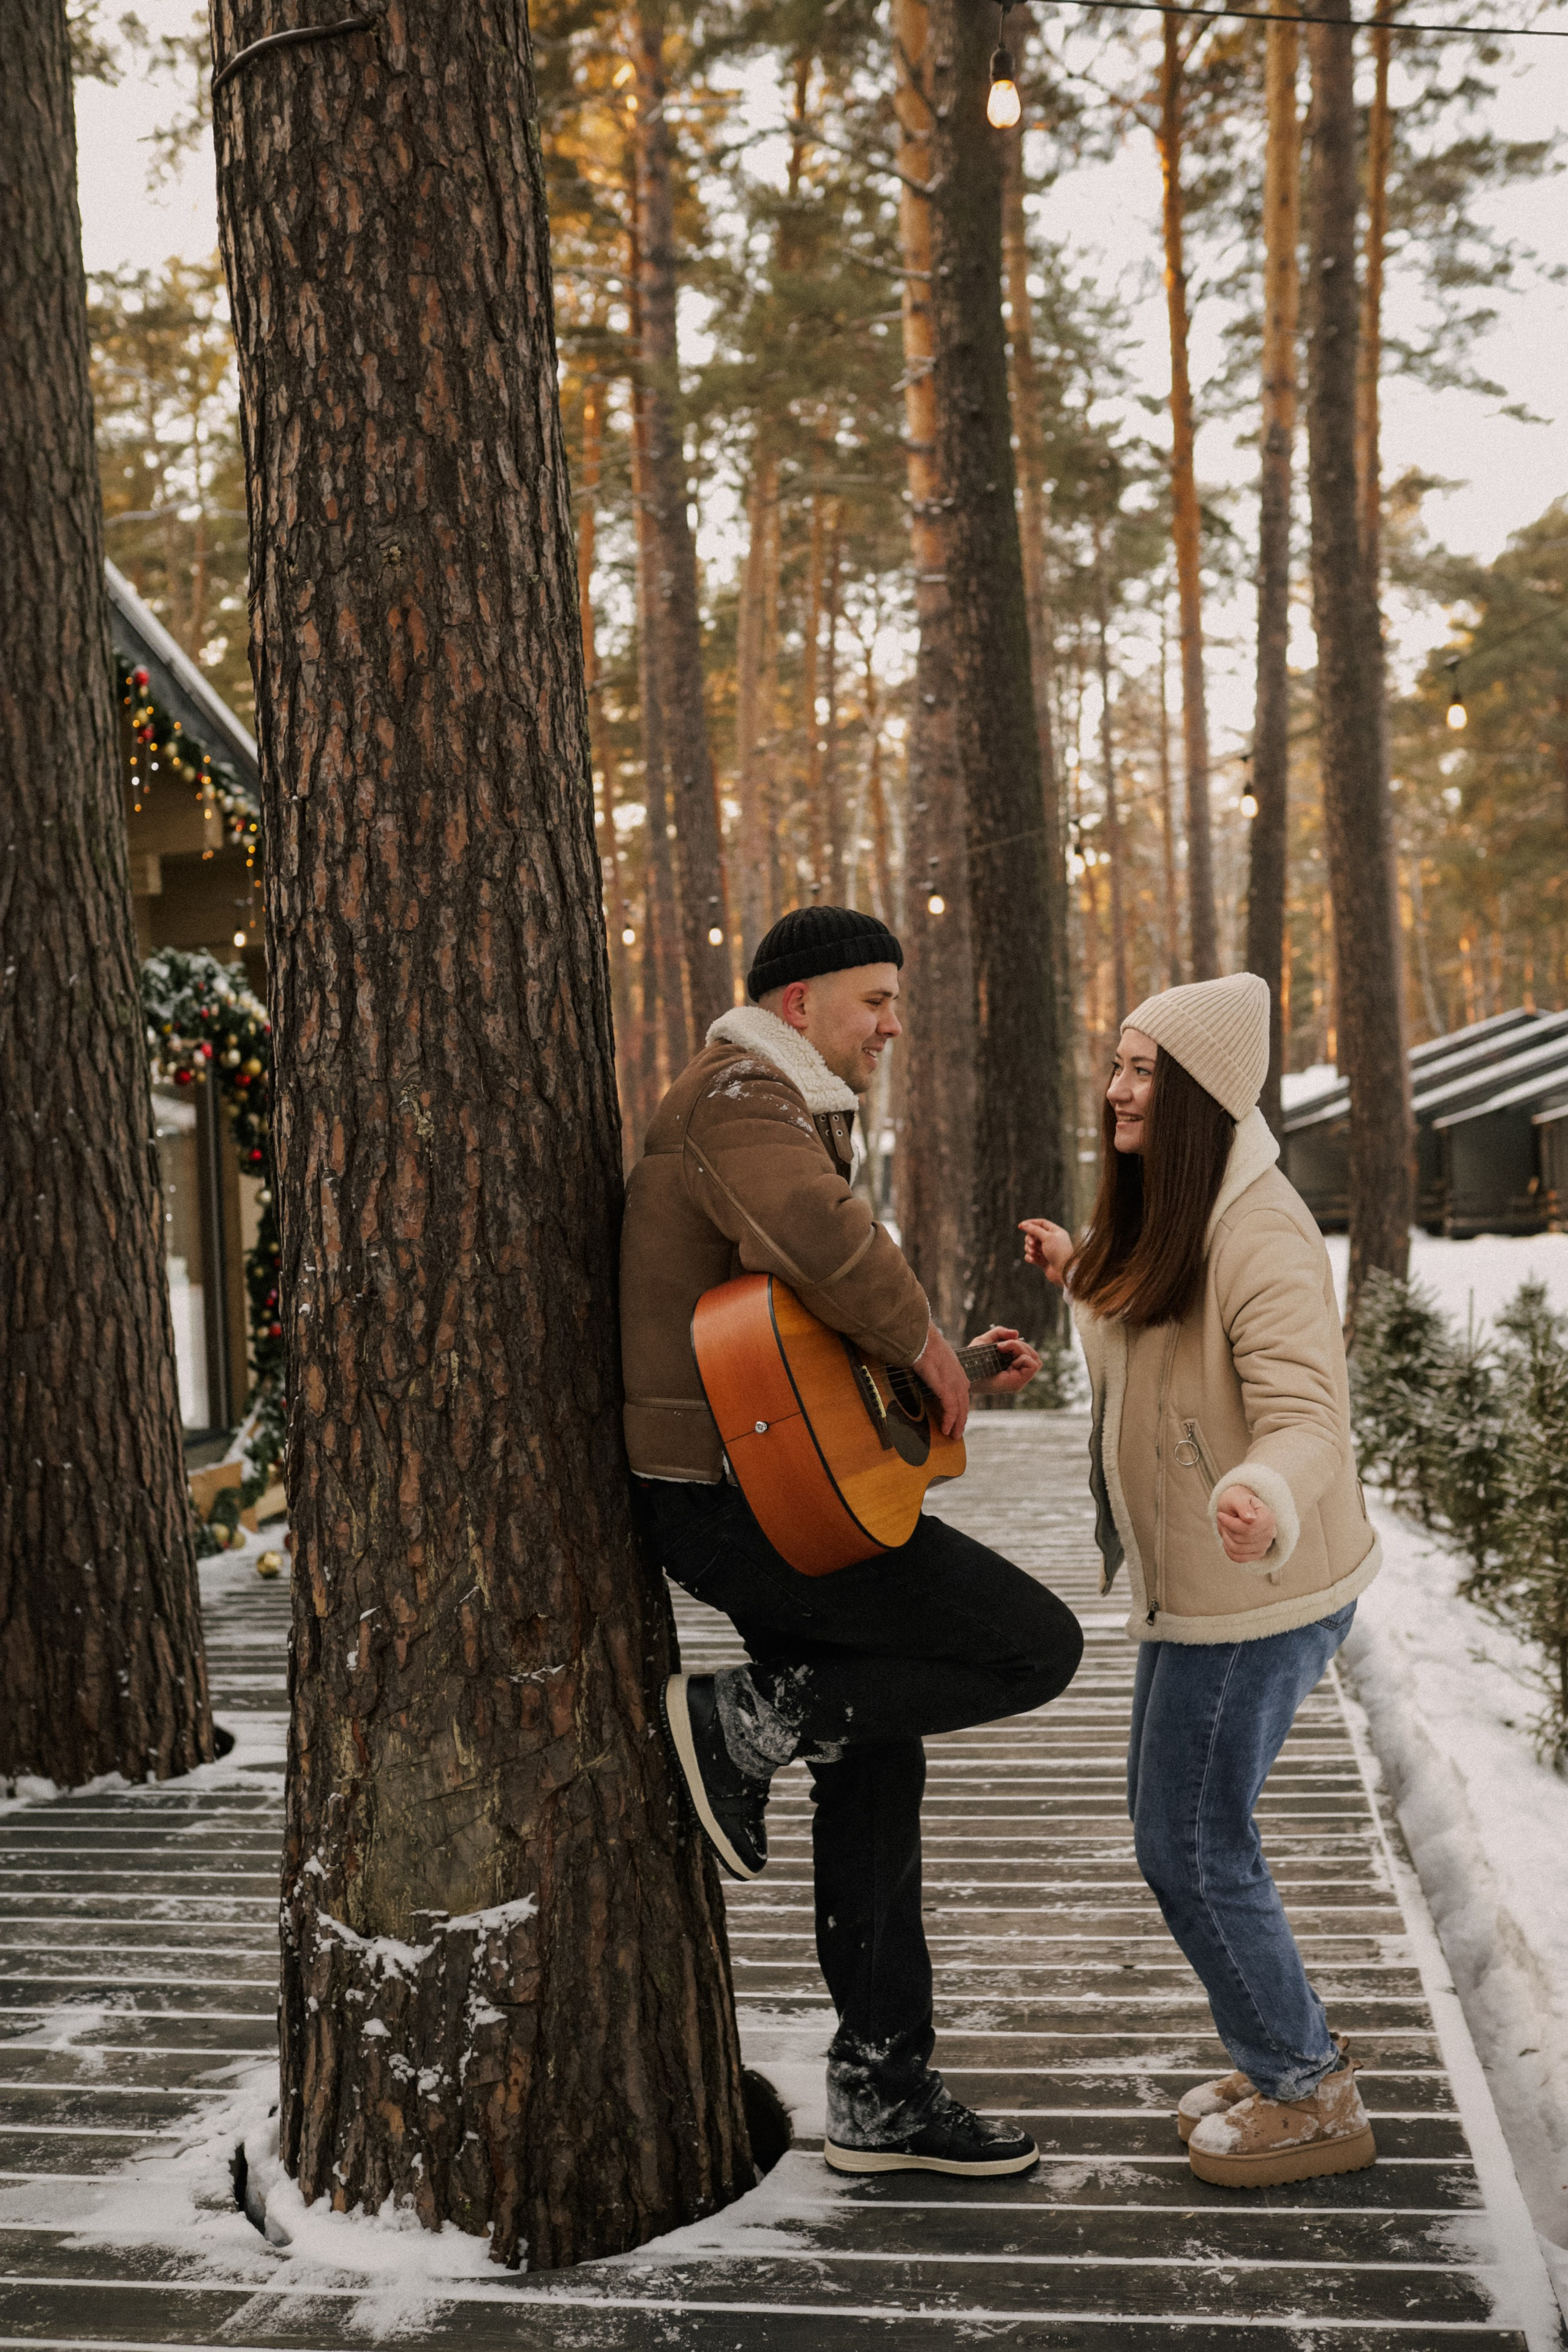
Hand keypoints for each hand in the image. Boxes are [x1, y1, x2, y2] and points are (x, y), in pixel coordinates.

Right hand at [914, 1324, 970, 1440]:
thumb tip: (923, 1370)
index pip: (962, 1393)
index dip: (960, 1408)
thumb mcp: (932, 1357)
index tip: (956, 1418)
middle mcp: (958, 1377)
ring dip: (957, 1424)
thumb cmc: (922, 1344)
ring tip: (952, 1435)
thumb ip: (933, 1368)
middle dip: (961, 1420)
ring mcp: (954, 1382)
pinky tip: (945, 1429)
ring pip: (960, 1409)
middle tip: (956, 1433)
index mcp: (956, 1370)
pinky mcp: (946, 1387)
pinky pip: (951, 1409)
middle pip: (964, 1403)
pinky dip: (949, 1420)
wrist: (921, 1337)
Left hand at [970, 1325, 1041, 1395]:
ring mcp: (1018, 1381)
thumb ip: (1000, 1333)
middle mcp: (1017, 1375)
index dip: (1018, 1345)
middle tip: (1001, 1346)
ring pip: (1034, 1358)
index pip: (1028, 1354)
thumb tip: (1017, 1333)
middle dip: (1019, 1345)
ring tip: (1003, 1349)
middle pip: (1033, 1355)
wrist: (964, 1372)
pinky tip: (1008, 1359)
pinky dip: (1023, 1356)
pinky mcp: (1017, 1384)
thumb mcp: (985, 1340)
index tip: (1000, 1345)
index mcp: (1012, 1367)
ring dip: (1020, 1348)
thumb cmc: (972, 1359)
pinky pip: (1033, 1365)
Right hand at [1019, 1217, 1073, 1289]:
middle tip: (1032, 1244)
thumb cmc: (1058, 1252)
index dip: (1030, 1223)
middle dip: (1030, 1239)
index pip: (1041, 1223)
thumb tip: (1024, 1224)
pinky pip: (1031, 1256)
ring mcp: (1046, 1251)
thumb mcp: (1047, 1237)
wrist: (1064, 1272)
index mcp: (1055, 1232)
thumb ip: (1034, 1230)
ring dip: (1029, 1248)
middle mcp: (1051, 1240)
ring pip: (1030, 1245)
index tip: (1020, 1226)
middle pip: (1033, 1234)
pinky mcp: (1042, 1260)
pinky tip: (1034, 1260)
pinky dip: (1030, 1257)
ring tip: (1034, 1253)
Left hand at [1216, 1485, 1277, 1563]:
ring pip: (1238, 1548)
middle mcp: (1270, 1533)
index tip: (1220, 1515)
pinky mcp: (1258, 1554)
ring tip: (1226, 1527)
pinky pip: (1239, 1558)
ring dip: (1226, 1537)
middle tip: (1223, 1520)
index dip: (1230, 1523)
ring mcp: (1265, 1545)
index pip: (1248, 1529)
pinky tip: (1227, 1538)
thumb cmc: (1237, 1501)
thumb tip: (1250, 1519)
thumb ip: (1243, 1506)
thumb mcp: (1237, 1498)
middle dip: (1227, 1529)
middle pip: (1241, 1538)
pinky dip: (1228, 1549)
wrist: (1239, 1507)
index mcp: (1268, 1517)